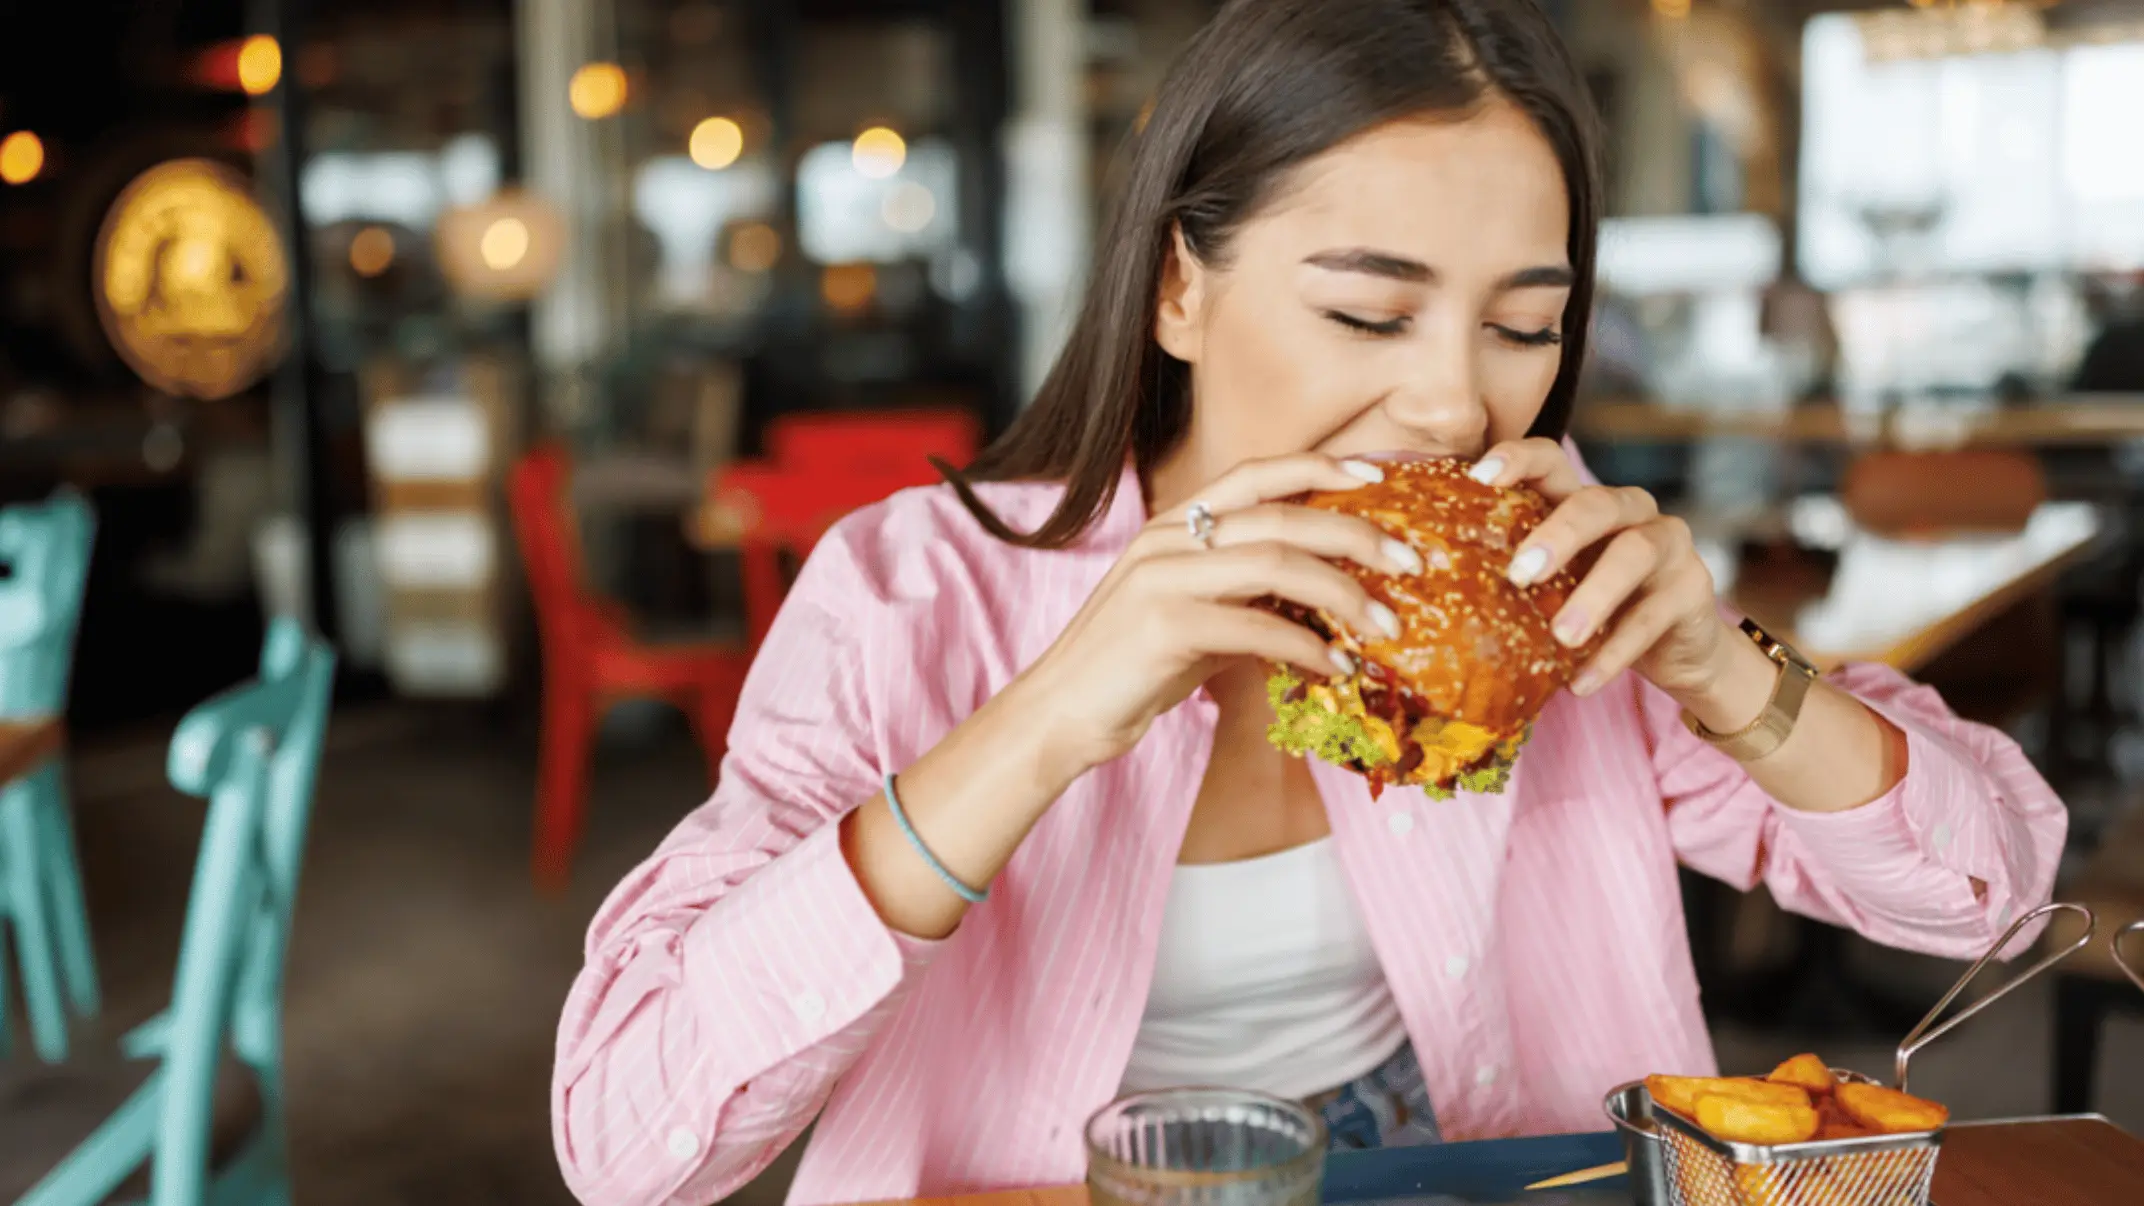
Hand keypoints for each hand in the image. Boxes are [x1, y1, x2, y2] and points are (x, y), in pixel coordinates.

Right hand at [1015, 453, 1421, 775]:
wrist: (1060, 715)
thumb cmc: (1132, 669)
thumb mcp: (1197, 617)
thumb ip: (1248, 598)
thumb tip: (1323, 605)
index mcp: (1175, 525)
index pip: (1256, 472)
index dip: (1320, 466)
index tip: (1379, 474)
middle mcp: (1168, 539)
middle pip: (1282, 515)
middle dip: (1358, 534)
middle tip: (1412, 561)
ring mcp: (1162, 578)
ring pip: (1277, 564)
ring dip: (1346, 595)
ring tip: (1388, 626)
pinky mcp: (1163, 626)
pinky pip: (1257, 627)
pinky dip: (1308, 647)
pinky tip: (1336, 667)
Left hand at [1469, 438, 1729, 700]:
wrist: (1677, 650)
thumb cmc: (1596, 609)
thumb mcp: (1555, 586)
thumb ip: (1514, 575)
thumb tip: (1426, 589)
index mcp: (1584, 500)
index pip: (1552, 460)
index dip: (1518, 460)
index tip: (1479, 478)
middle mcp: (1631, 511)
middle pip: (1595, 504)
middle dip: (1557, 535)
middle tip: (1519, 574)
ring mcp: (1668, 544)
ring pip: (1634, 554)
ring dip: (1593, 597)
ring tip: (1561, 637)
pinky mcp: (1693, 589)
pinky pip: (1651, 618)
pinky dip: (1613, 653)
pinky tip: (1581, 683)